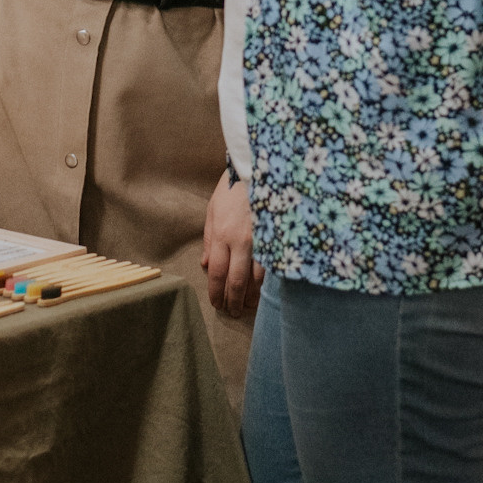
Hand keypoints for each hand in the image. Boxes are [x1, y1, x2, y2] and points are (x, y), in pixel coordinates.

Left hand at [202, 171, 260, 318]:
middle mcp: (241, 241)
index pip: (217, 272)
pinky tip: (264, 291)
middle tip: (231, 313)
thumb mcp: (213, 210)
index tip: (216, 304)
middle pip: (235, 281)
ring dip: (250, 297)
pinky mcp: (275, 238)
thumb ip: (209, 240)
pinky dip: (266, 283)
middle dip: (232, 300)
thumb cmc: (233, 188)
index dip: (216, 292)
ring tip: (246, 306)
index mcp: (222, 234)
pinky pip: (271, 267)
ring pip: (256, 279)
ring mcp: (261, 241)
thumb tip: (206, 265)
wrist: (258, 169)